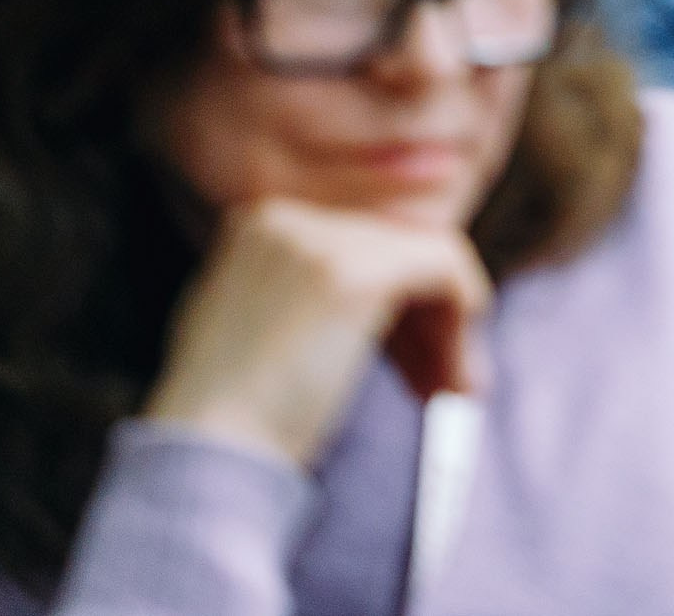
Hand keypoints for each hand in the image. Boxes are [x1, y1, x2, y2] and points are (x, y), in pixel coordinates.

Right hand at [143, 199, 492, 466]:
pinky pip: (445, 266)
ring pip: (425, 259)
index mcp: (259, 225)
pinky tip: (460, 364)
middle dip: (427, 321)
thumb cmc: (233, 414)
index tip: (410, 362)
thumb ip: (305, 292)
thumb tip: (383, 290)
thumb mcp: (257, 326)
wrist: (208, 455)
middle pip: (394, 252)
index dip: (396, 307)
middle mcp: (287, 217)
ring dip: (449, 329)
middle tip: (447, 381)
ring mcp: (321, 240)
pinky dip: (465, 309)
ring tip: (457, 390)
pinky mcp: (359, 273)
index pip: (359, 246)